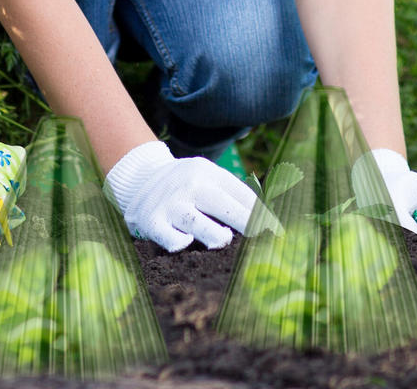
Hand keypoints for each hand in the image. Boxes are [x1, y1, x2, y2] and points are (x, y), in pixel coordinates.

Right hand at [104, 140, 259, 251]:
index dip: (261, 214)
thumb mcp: (205, 178)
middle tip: (263, 238)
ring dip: (213, 234)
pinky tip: (185, 244)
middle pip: (221, 203)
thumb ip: (230, 196)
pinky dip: (177, 242)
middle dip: (245, 222)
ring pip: (194, 221)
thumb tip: (265, 222)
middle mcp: (188, 184)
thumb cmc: (184, 186)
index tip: (278, 233)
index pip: (239, 193)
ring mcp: (169, 203)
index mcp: (206, 171)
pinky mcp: (151, 221)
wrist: (138, 179)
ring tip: (224, 241)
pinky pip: (167, 236)